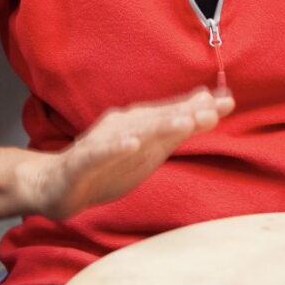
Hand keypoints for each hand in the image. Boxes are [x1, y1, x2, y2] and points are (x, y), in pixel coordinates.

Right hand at [15, 87, 233, 219]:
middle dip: (185, 113)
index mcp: (139, 124)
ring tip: (182, 121)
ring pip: (133, 133)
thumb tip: (211, 102)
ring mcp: (101, 143)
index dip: (200, 108)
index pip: (172, 114)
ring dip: (158, 126)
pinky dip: (116, 147)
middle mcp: (122, 128)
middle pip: (157, 120)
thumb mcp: (148, 147)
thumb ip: (177, 125)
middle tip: (213, 109)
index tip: (228, 100)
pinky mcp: (82, 161)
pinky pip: (100, 153)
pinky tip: (131, 142)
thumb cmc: (107, 163)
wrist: (55, 184)